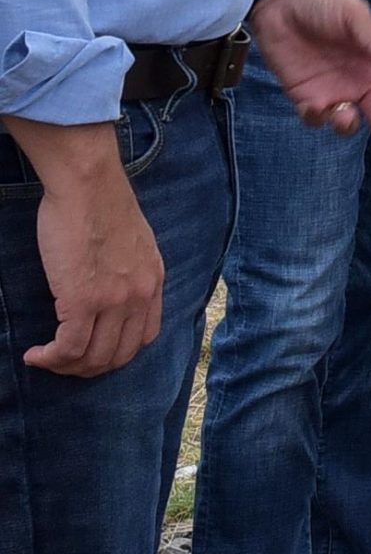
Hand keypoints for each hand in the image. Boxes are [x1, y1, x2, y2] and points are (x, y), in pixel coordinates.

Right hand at [1, 121, 162, 375]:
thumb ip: (128, 272)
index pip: (145, 337)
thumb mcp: (133, 244)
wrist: (89, 185)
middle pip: (118, 355)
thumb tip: (109, 292)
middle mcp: (140, 295)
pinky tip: (35, 354)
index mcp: (153, 280)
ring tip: (46, 359)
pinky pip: (68, 348)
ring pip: (93, 358)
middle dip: (88, 368)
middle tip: (63, 363)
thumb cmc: (101, 206)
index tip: (91, 351)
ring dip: (66, 367)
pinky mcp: (83, 301)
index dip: (116, 353)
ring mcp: (114, 300)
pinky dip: (49, 358)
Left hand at [249, 0, 370, 133]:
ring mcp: (332, 89)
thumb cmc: (322, 2)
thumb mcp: (353, 14)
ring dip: (350, 124)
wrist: (280, 1)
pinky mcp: (304, 96)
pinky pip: (315, 118)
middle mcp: (359, 79)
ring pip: (348, 119)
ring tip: (345, 116)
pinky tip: (315, 107)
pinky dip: (317, 119)